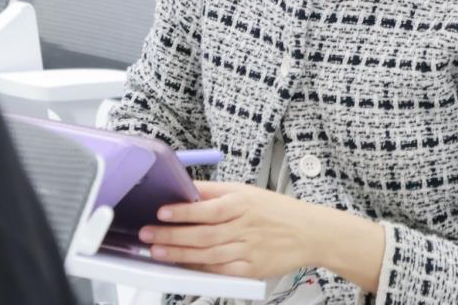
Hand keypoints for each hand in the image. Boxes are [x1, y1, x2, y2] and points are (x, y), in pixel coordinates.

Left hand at [139, 181, 316, 278]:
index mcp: (242, 203)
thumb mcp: (247, 191)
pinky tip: (184, 266)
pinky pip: (221, 271)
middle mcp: (244, 226)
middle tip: (148, 234)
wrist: (309, 233)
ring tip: (157, 251)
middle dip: (171, 235)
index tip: (161, 212)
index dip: (182, 211)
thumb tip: (185, 186)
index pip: (207, 207)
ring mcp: (248, 250)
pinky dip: (201, 269)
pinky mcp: (251, 270)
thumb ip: (215, 191)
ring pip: (207, 254)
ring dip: (179, 254)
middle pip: (202, 233)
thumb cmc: (277, 211)